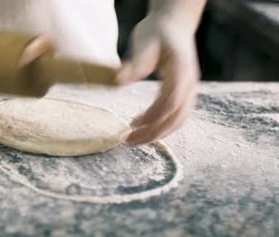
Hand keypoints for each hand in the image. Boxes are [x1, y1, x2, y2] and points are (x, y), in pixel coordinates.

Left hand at [116, 1, 203, 144]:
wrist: (174, 22)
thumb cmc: (157, 30)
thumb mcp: (144, 41)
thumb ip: (135, 63)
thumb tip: (119, 82)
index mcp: (182, 70)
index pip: (171, 101)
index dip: (153, 116)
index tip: (133, 124)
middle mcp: (190, 83)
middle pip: (176, 117)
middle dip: (154, 133)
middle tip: (128, 141)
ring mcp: (190, 89)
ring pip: (179, 120)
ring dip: (158, 133)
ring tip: (134, 139)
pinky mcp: (184, 92)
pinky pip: (177, 116)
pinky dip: (162, 127)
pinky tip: (144, 128)